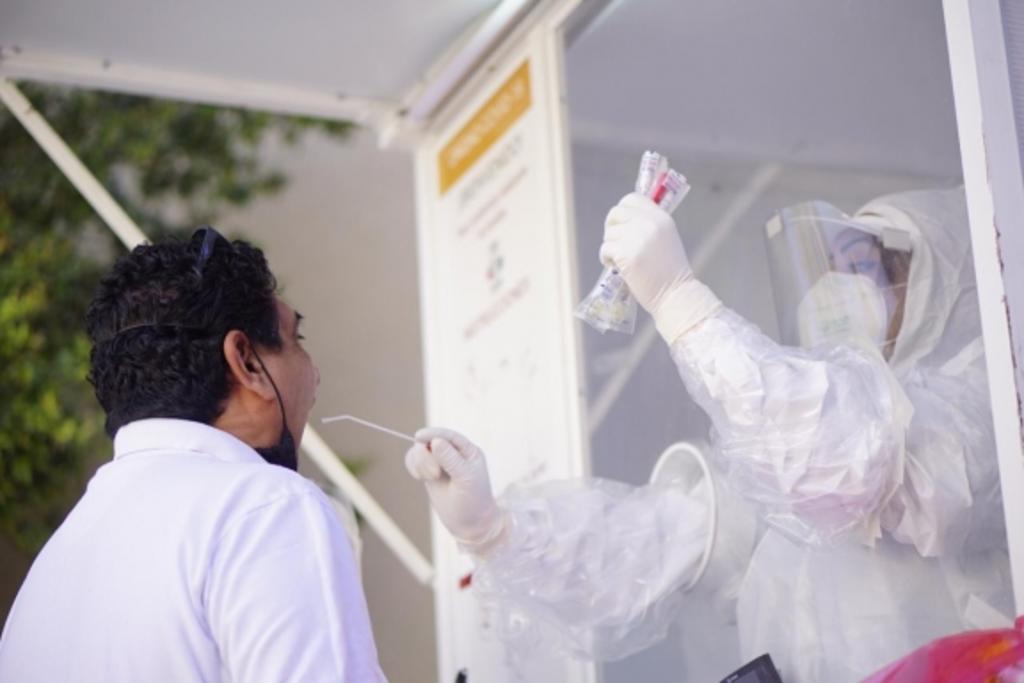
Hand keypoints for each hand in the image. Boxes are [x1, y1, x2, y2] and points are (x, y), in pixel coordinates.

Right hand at [405, 427, 504, 553]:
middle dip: (428, 456)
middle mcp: (454, 453)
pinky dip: (413, 466)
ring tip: (432, 478)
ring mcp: (440, 462)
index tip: (419, 437)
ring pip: (420, 450)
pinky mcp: (429, 472)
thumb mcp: (466, 479)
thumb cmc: (474, 501)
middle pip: (430, 441)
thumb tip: (436, 441)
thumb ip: (451, 459)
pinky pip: (414, 461)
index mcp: (468, 451)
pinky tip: (419, 477)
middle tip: (435, 475)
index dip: (433, 433)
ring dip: (421, 463)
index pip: (449, 436)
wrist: (470, 524)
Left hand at [599, 192, 721, 343]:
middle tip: (617, 244)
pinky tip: (617, 268)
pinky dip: (606, 259)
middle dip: (611, 228)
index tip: (622, 226)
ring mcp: (637, 237)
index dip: (623, 212)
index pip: (632, 198)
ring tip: (622, 261)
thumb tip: (624, 221)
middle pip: (615, 213)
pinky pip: (605, 249)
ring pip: (609, 234)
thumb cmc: (670, 272)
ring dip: (610, 247)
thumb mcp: (666, 239)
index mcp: (661, 217)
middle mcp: (649, 223)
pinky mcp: (626, 254)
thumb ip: (649, 226)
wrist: (676, 294)